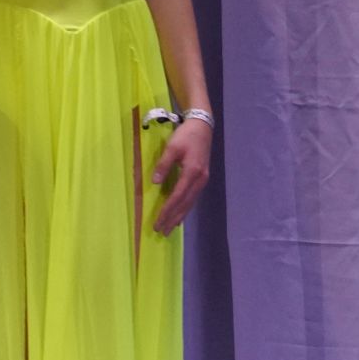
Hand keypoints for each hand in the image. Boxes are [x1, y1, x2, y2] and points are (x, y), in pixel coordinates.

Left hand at [150, 115, 212, 234]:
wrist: (202, 127)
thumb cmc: (186, 136)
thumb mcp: (172, 147)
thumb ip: (163, 165)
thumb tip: (155, 182)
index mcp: (192, 173)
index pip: (177, 197)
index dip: (167, 211)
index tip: (158, 222)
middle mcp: (200, 180)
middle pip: (185, 204)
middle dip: (173, 219)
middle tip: (162, 232)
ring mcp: (203, 180)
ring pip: (190, 203)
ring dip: (179, 216)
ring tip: (170, 228)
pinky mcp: (202, 178)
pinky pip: (193, 198)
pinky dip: (186, 208)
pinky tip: (181, 215)